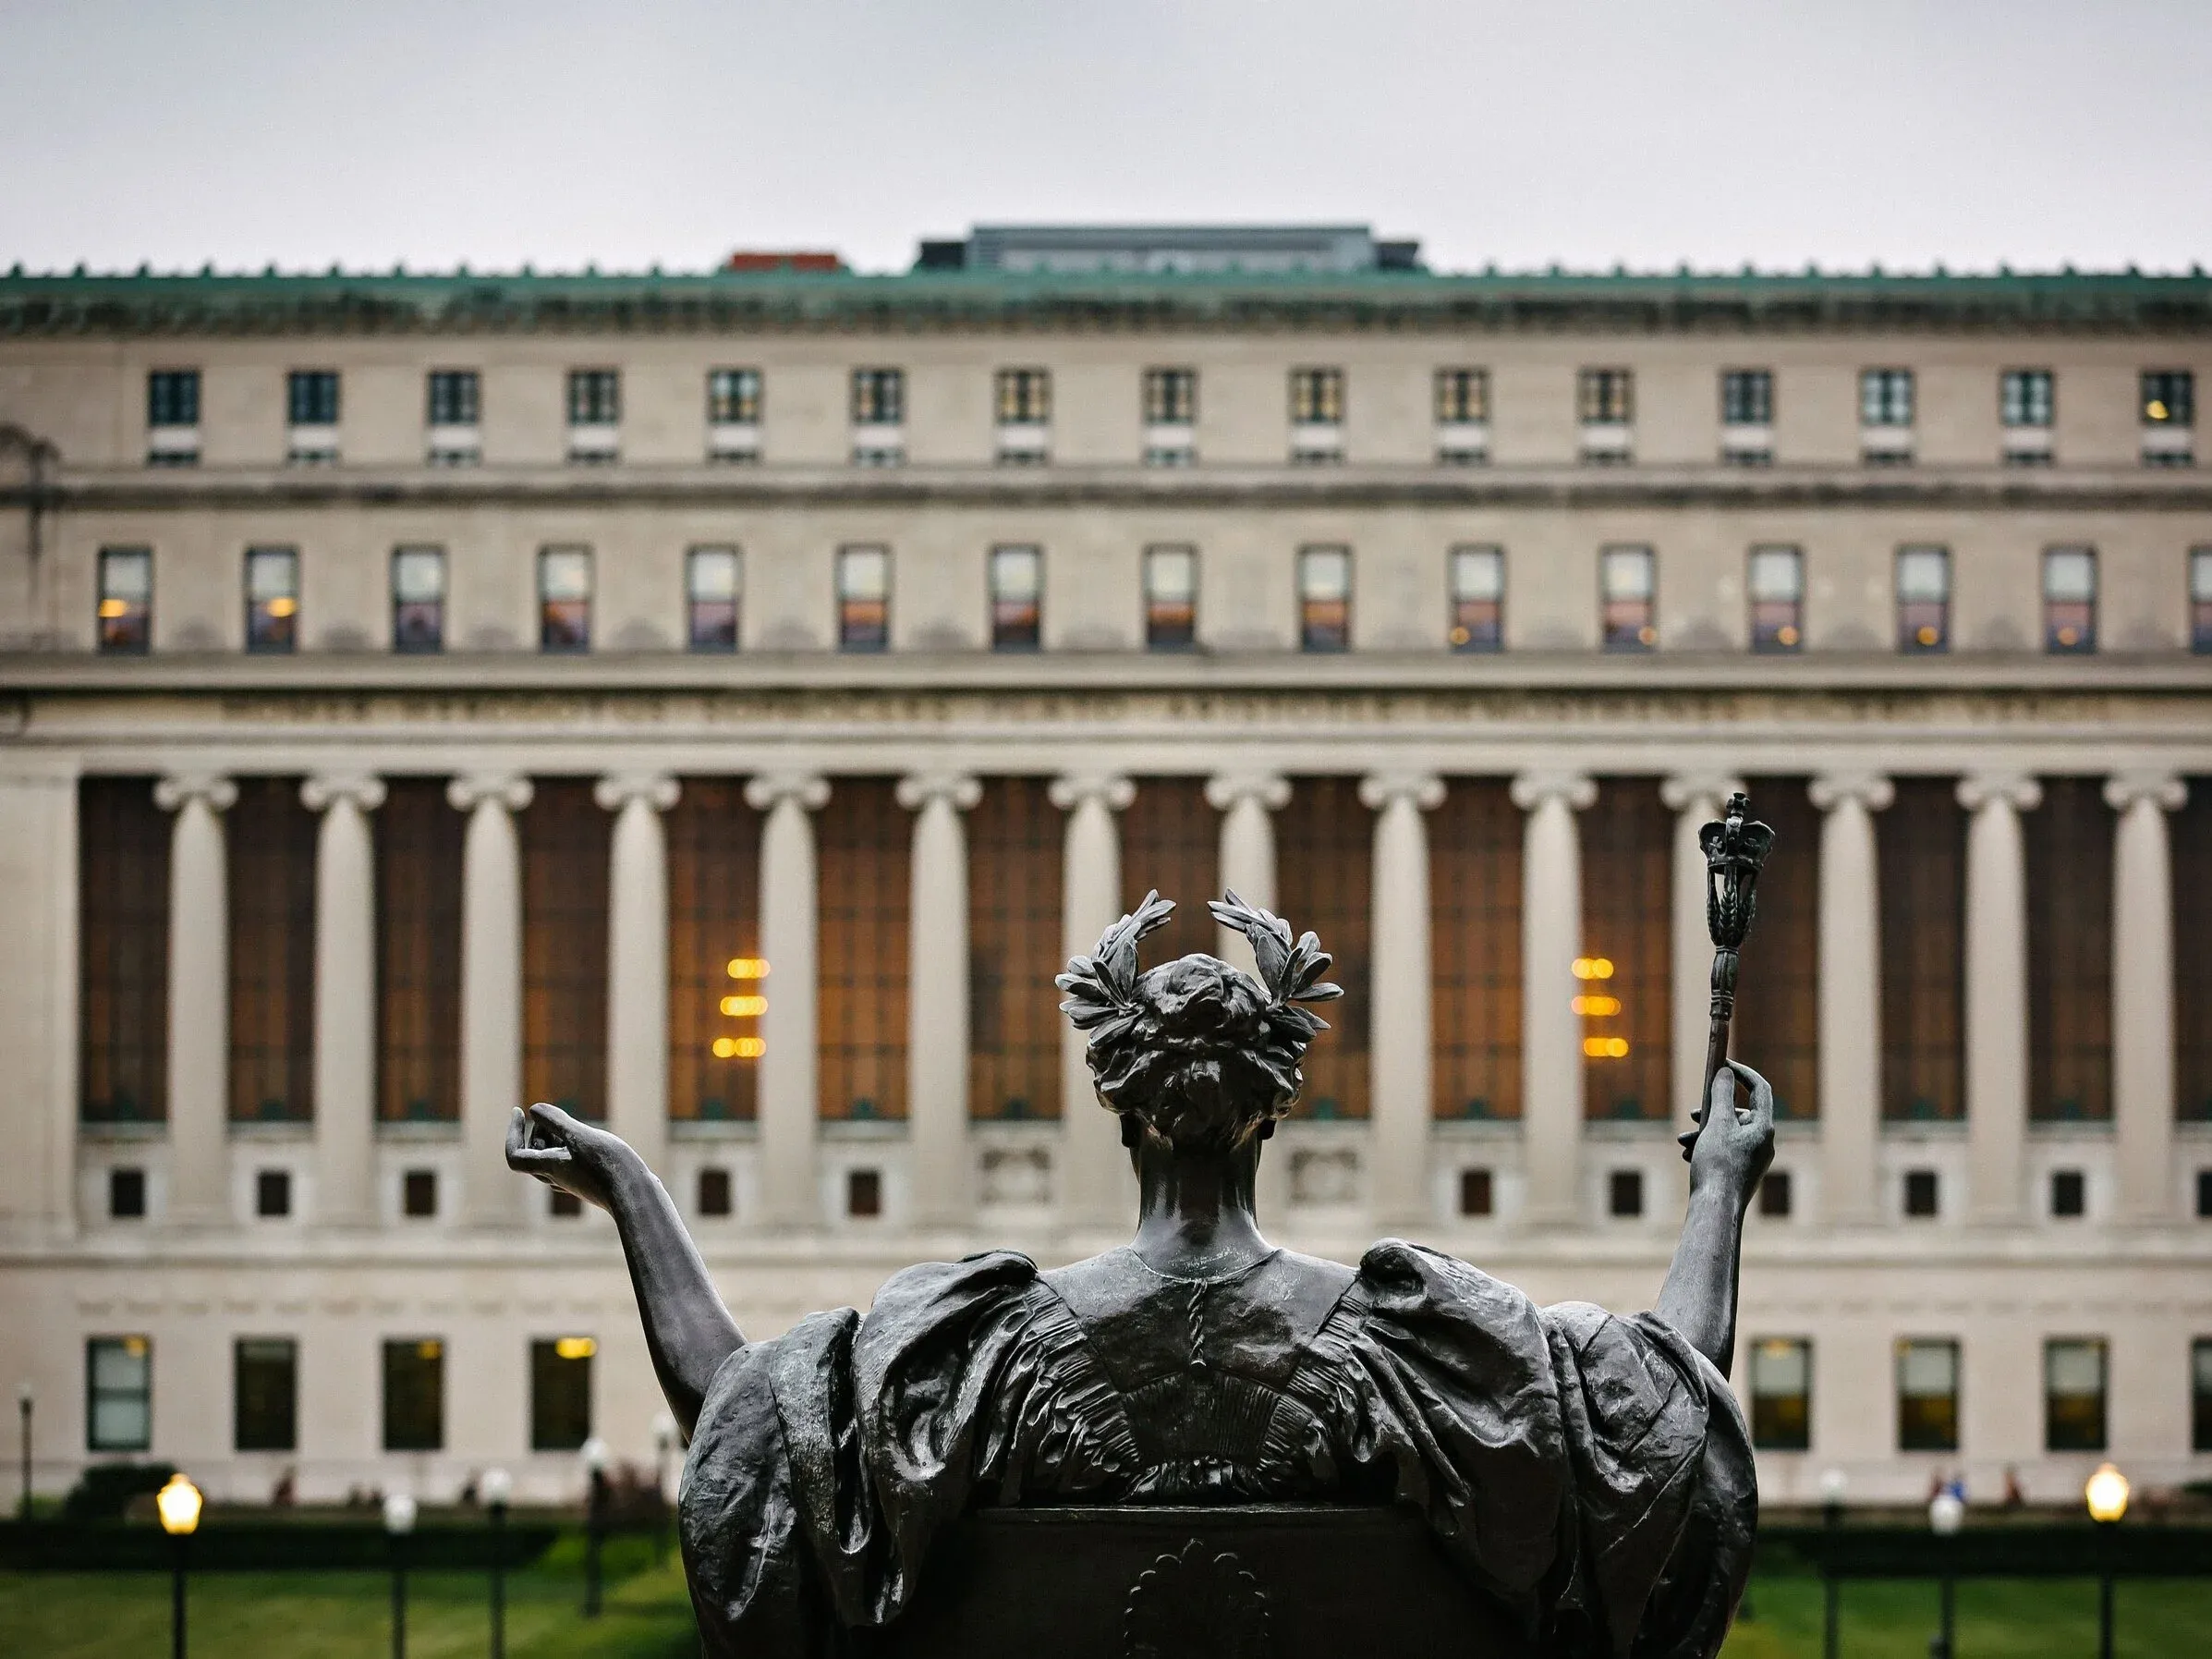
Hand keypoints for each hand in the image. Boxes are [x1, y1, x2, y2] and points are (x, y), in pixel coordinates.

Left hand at [506, 1102, 635, 1210]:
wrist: (635, 1196)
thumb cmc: (608, 1166)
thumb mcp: (580, 1136)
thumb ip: (556, 1121)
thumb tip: (533, 1110)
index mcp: (548, 1167)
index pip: (515, 1155)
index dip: (512, 1133)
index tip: (520, 1111)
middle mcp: (556, 1177)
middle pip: (534, 1153)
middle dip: (540, 1130)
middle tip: (558, 1116)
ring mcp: (572, 1181)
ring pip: (552, 1157)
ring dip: (557, 1137)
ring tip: (579, 1128)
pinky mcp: (588, 1182)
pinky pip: (569, 1162)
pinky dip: (572, 1147)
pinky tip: (592, 1140)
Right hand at [1676, 1061, 1774, 1201]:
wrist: (1716, 1209)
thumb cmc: (1717, 1165)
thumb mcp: (1716, 1123)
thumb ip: (1721, 1094)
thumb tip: (1725, 1073)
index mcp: (1764, 1128)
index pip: (1759, 1089)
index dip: (1741, 1072)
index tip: (1722, 1064)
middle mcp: (1764, 1143)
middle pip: (1739, 1113)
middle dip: (1713, 1110)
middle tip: (1694, 1113)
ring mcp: (1754, 1159)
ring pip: (1728, 1133)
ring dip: (1704, 1131)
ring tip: (1683, 1140)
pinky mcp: (1742, 1172)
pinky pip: (1725, 1150)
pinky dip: (1707, 1146)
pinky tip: (1689, 1155)